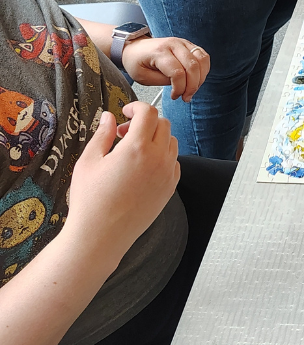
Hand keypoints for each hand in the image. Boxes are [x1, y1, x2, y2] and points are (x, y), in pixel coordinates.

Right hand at [63, 103, 178, 262]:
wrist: (100, 238)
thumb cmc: (90, 201)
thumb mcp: (88, 162)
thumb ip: (102, 134)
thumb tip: (109, 116)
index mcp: (137, 147)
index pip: (148, 112)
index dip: (137, 107)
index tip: (126, 112)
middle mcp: (157, 158)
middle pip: (162, 124)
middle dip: (145, 122)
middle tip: (124, 133)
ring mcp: (167, 173)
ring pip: (171, 141)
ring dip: (155, 138)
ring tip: (133, 150)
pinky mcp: (170, 188)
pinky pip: (174, 161)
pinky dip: (162, 156)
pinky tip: (143, 166)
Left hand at [122, 36, 209, 101]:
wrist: (136, 47)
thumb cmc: (136, 61)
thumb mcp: (142, 76)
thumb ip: (162, 81)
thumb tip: (180, 85)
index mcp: (160, 52)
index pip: (178, 72)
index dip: (179, 88)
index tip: (175, 96)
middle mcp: (174, 44)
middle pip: (193, 66)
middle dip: (192, 86)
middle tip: (186, 97)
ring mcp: (183, 43)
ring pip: (202, 60)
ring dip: (201, 78)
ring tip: (192, 89)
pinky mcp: (189, 45)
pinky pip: (203, 56)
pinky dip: (204, 70)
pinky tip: (197, 79)